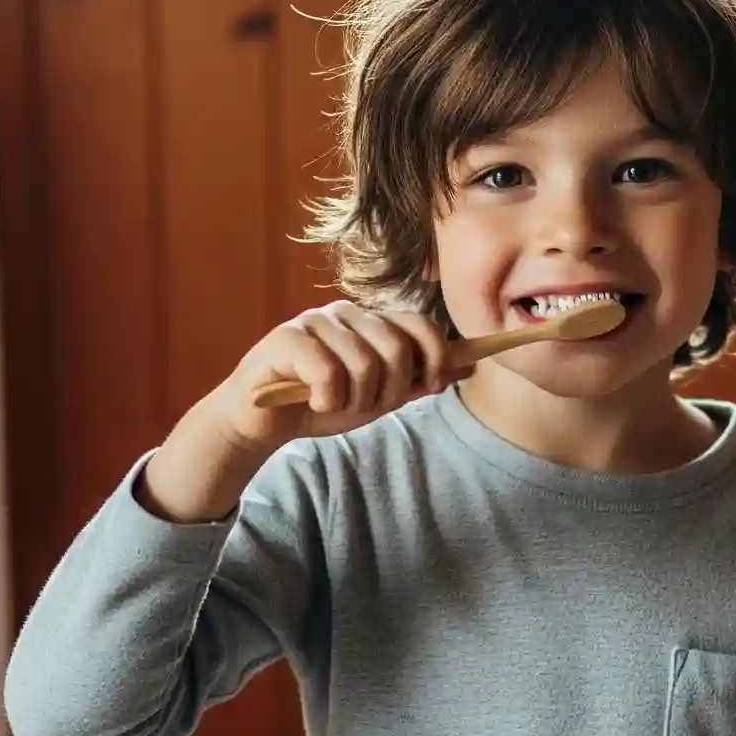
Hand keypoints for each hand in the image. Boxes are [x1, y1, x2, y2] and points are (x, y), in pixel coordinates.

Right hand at [141, 302, 454, 522]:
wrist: (264, 422)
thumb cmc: (321, 403)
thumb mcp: (379, 395)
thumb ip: (419, 379)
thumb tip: (471, 365)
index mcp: (371, 321)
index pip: (420, 324)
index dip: (435, 357)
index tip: (432, 386)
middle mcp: (346, 313)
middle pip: (396, 346)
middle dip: (389, 389)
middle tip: (366, 405)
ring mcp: (315, 322)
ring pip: (363, 363)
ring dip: (354, 400)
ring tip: (334, 404)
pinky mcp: (286, 338)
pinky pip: (328, 372)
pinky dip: (327, 399)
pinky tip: (313, 402)